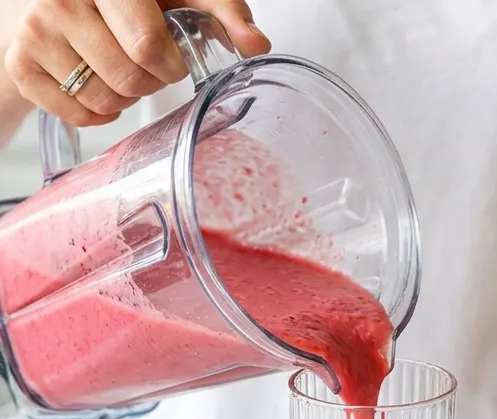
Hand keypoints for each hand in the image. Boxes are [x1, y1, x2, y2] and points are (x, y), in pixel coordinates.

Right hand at [4, 0, 269, 126]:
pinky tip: (100, 85)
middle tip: (148, 65)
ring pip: (102, 99)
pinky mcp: (21, 63)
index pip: (147, 46)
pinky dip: (97, 112)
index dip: (170, 64)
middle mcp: (61, 1)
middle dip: (151, 82)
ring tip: (123, 70)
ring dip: (125, 97)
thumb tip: (257, 43)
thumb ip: (222, 11)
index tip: (171, 58)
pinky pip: (75, 113)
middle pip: (128, 78)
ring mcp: (35, 33)